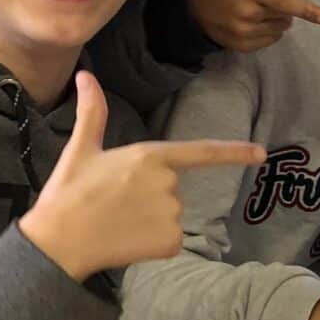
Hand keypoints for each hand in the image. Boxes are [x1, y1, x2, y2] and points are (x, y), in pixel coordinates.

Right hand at [19, 73, 265, 279]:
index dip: (234, 153)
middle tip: (112, 202)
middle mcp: (168, 184)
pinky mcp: (170, 242)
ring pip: (169, 215)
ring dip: (148, 220)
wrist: (57, 244)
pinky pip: (169, 240)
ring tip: (115, 221)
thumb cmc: (67, 194)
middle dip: (148, 196)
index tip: (262, 154)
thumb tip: (84, 75)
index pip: (201, 152)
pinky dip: (152, 243)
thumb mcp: (81, 150)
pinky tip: (126, 242)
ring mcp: (172, 214)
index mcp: (150, 157)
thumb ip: (92, 113)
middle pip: (171, 188)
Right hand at [183, 0, 319, 51]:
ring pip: (279, 30)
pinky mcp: (242, 46)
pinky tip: (252, 22)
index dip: (308, 10)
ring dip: (276, 21)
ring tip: (256, 10)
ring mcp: (244, 33)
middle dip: (282, 8)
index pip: (284, 2)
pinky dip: (267, 33)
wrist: (190, 7)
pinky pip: (269, 41)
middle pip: (286, 16)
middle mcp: (248, 14)